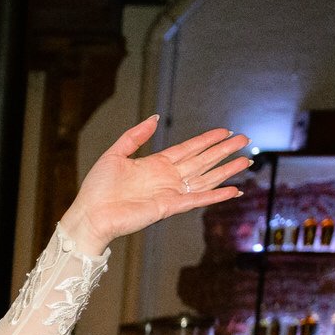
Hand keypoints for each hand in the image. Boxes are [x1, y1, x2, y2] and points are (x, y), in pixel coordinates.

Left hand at [63, 117, 250, 251]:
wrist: (89, 215)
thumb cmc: (97, 189)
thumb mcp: (115, 154)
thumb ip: (135, 136)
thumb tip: (154, 119)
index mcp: (156, 164)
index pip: (189, 149)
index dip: (207, 140)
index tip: (224, 131)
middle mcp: (167, 178)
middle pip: (202, 161)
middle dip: (224, 150)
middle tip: (244, 140)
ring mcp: (170, 193)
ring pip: (205, 178)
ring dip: (226, 170)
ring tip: (245, 161)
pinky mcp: (169, 207)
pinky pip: (197, 200)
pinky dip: (216, 196)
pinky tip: (233, 190)